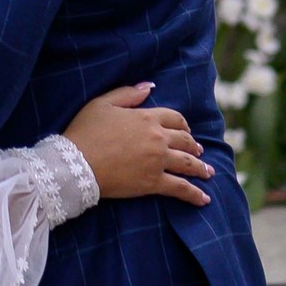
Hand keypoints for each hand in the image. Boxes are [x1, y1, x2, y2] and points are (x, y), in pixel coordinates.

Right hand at [64, 84, 212, 207]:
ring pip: (188, 164)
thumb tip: (150, 86)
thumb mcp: (102, 103)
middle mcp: (158, 138)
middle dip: (194, 146)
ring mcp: (158, 161)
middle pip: (185, 141)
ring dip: (201, 168)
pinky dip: (195, 194)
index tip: (186, 130)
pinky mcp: (154, 183)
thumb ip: (128, 93)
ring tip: (208, 173)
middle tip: (199, 152)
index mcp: (147, 117)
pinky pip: (181, 188)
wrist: (77, 162)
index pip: (175, 118)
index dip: (183, 124)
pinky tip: (204, 199)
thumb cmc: (85, 131)